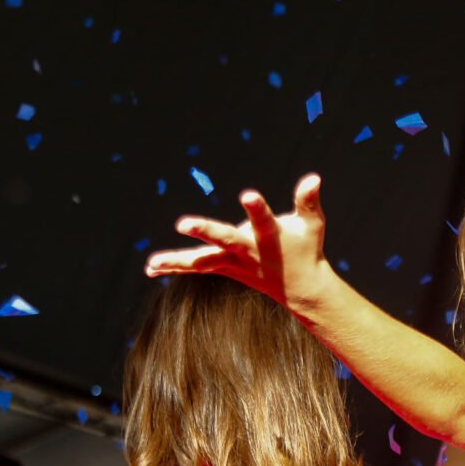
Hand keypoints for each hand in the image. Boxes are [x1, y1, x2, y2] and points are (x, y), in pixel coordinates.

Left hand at [144, 175, 332, 309]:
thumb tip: (314, 177)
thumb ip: (308, 202)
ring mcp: (234, 263)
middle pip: (224, 240)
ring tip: (153, 262)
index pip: (262, 220)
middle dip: (204, 231)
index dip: (256, 208)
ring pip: (202, 261)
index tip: (248, 194)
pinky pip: (197, 267)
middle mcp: (248, 251)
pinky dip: (175, 267)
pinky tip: (150, 267)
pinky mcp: (225, 268)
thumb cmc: (305, 249)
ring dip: (177, 261)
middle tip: (182, 223)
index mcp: (269, 238)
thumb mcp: (312, 225)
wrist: (300, 289)